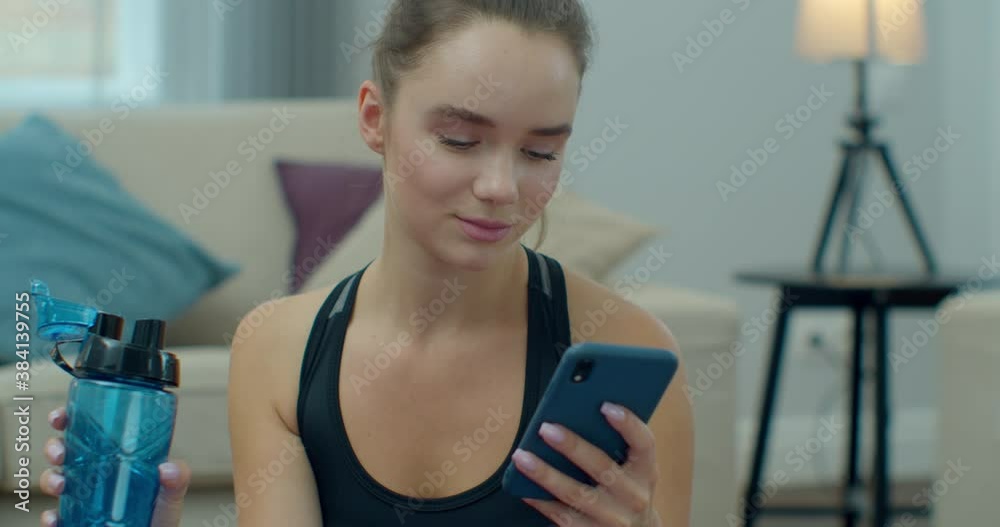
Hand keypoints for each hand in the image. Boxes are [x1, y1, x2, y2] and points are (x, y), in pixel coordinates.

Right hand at [38, 406, 192, 526]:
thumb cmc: (157, 518)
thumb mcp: (168, 497)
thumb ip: (175, 482)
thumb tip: (169, 468)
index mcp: (114, 459)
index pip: (89, 432)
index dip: (71, 420)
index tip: (63, 417)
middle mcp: (93, 475)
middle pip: (65, 452)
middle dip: (55, 447)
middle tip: (61, 454)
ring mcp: (81, 498)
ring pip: (54, 480)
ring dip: (50, 479)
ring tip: (62, 485)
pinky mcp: (73, 521)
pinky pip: (54, 516)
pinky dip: (49, 516)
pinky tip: (55, 518)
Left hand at [512, 402, 660, 526]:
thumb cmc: (628, 489)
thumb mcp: (634, 469)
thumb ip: (616, 444)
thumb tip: (577, 412)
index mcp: (646, 471)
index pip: (644, 443)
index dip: (628, 424)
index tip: (605, 406)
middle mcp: (633, 496)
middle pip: (602, 467)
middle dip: (572, 446)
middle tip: (545, 428)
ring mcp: (613, 518)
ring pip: (576, 494)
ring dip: (546, 474)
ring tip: (522, 456)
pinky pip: (563, 517)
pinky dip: (542, 501)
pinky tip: (524, 488)